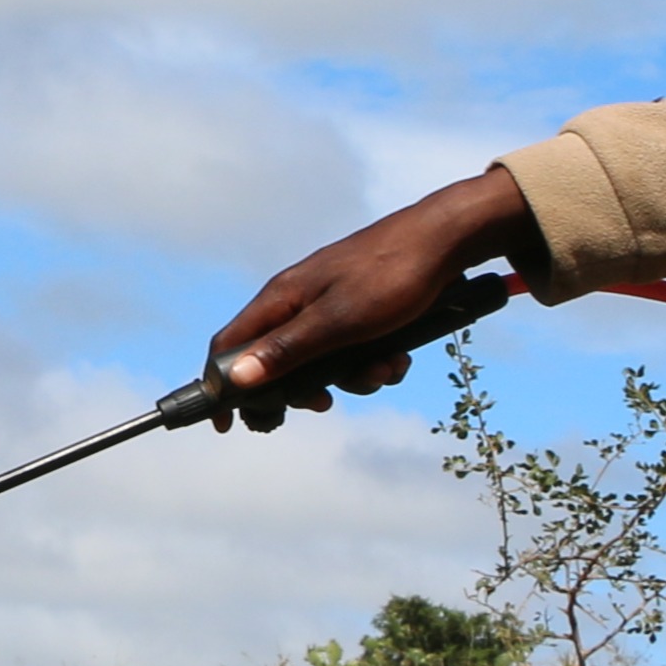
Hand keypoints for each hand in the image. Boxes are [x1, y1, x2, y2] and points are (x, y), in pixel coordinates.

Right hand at [202, 167, 529, 429]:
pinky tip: (398, 356)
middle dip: (306, 388)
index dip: (221, 386)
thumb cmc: (388, 275)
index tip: (226, 424)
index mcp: (281, 298)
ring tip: (385, 368)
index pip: (229, 345)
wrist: (444, 240)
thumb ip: (285, 350)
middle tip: (326, 403)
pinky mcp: (358, 310)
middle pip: (277, 362)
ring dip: (354, 376)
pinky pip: (353, 351)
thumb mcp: (337, 322)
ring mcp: (328, 305)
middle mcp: (297, 301)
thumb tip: (236, 378)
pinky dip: (374, 361)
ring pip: (322, 361)